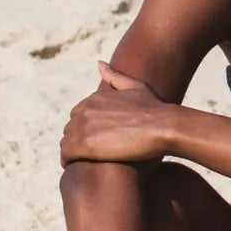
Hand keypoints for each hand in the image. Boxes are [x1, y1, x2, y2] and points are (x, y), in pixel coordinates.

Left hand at [60, 61, 176, 165]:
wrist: (164, 126)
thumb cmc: (155, 108)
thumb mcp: (135, 87)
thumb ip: (115, 76)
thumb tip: (99, 63)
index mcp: (95, 97)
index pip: (78, 114)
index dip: (86, 127)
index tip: (93, 139)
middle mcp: (85, 109)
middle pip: (71, 128)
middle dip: (77, 139)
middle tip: (88, 153)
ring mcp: (84, 127)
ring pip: (66, 142)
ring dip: (71, 151)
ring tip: (82, 162)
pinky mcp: (85, 145)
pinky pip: (66, 154)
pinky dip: (68, 161)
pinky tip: (77, 167)